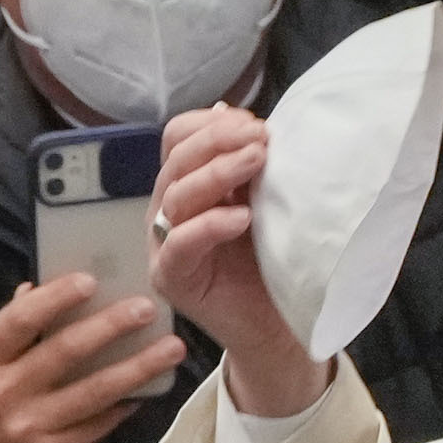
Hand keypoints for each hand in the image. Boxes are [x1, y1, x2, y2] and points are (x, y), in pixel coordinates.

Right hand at [144, 108, 323, 417]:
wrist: (277, 329)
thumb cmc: (271, 263)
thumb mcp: (265, 202)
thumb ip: (250, 164)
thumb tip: (235, 113)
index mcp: (188, 185)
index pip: (178, 137)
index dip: (212, 124)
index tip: (256, 123)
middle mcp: (169, 210)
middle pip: (176, 159)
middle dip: (218, 141)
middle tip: (262, 138)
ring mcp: (165, 244)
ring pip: (176, 194)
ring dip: (218, 172)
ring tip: (257, 161)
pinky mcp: (171, 279)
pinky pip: (179, 244)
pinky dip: (208, 226)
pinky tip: (241, 218)